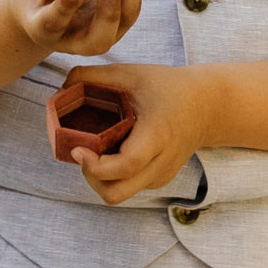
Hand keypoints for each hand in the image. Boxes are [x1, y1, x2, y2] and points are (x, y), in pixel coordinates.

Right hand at [7, 0, 140, 57]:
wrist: (43, 11)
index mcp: (43, 29)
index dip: (65, 6)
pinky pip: (130, 8)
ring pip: (120, 24)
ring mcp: (97, 36)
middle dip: (108, 9)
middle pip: (99, 39)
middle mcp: (73, 41)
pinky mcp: (115, 25)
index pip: (54, 23)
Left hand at [59, 61, 220, 205]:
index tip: (77, 149)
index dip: (94, 165)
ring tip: (94, 150)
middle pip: (116, 193)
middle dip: (90, 176)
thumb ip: (92, 76)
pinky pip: (128, 187)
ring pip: (119, 194)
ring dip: (99, 177)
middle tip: (81, 151)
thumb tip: (60, 89)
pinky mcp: (158, 180)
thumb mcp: (131, 73)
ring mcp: (160, 175)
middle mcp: (160, 162)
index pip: (125, 166)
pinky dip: (112, 175)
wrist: (207, 105)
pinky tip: (110, 151)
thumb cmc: (168, 87)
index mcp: (156, 135)